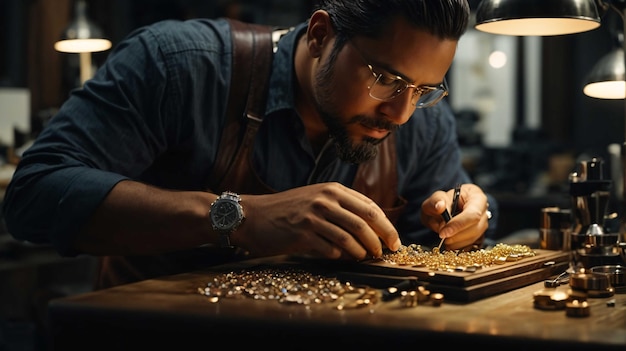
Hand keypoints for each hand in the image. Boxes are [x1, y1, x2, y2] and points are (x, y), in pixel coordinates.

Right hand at [234, 182, 400, 259]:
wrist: (252, 215)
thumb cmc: (286, 210)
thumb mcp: (315, 198)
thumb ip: (341, 208)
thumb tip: (371, 228)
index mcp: (333, 190)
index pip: (370, 208)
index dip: (387, 227)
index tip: (394, 241)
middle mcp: (325, 200)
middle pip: (365, 223)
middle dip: (381, 241)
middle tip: (385, 253)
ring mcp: (314, 217)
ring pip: (350, 238)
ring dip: (361, 252)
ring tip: (364, 258)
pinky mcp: (302, 234)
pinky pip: (330, 250)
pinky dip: (339, 257)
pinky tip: (340, 258)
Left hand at [420, 183, 489, 249]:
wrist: (444, 209)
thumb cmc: (442, 201)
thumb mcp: (435, 198)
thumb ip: (436, 201)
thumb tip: (440, 207)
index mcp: (476, 197)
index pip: (472, 214)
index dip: (458, 225)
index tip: (443, 233)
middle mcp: (484, 211)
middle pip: (476, 228)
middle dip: (457, 236)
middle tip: (442, 236)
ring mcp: (483, 224)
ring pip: (474, 238)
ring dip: (457, 243)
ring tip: (444, 239)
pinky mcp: (479, 235)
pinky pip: (472, 245)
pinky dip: (459, 247)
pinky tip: (450, 244)